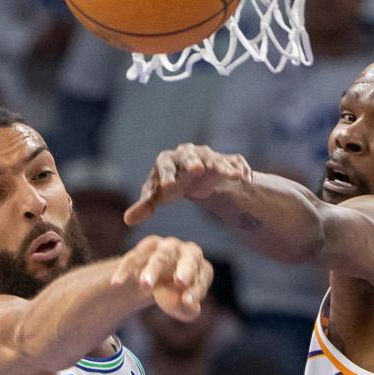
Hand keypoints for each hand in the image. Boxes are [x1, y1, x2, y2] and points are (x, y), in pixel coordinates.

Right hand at [110, 235, 213, 321]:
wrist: (157, 278)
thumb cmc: (176, 294)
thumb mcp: (183, 305)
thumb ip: (187, 308)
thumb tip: (186, 303)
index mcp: (202, 268)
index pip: (201, 280)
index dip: (195, 291)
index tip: (187, 302)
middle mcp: (188, 253)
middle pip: (188, 261)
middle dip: (185, 271)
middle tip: (180, 282)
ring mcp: (167, 247)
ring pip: (161, 257)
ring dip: (153, 270)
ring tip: (144, 285)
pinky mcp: (146, 247)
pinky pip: (135, 257)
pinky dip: (126, 270)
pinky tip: (116, 283)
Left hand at [125, 143, 251, 225]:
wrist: (192, 178)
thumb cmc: (171, 186)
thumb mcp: (158, 196)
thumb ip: (145, 206)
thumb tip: (128, 220)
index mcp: (167, 161)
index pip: (164, 166)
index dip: (165, 176)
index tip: (167, 189)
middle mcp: (187, 154)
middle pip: (189, 156)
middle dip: (192, 162)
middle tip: (196, 169)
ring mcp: (207, 156)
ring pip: (214, 158)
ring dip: (222, 166)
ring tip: (232, 175)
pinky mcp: (224, 162)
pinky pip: (234, 163)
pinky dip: (240, 170)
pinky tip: (245, 179)